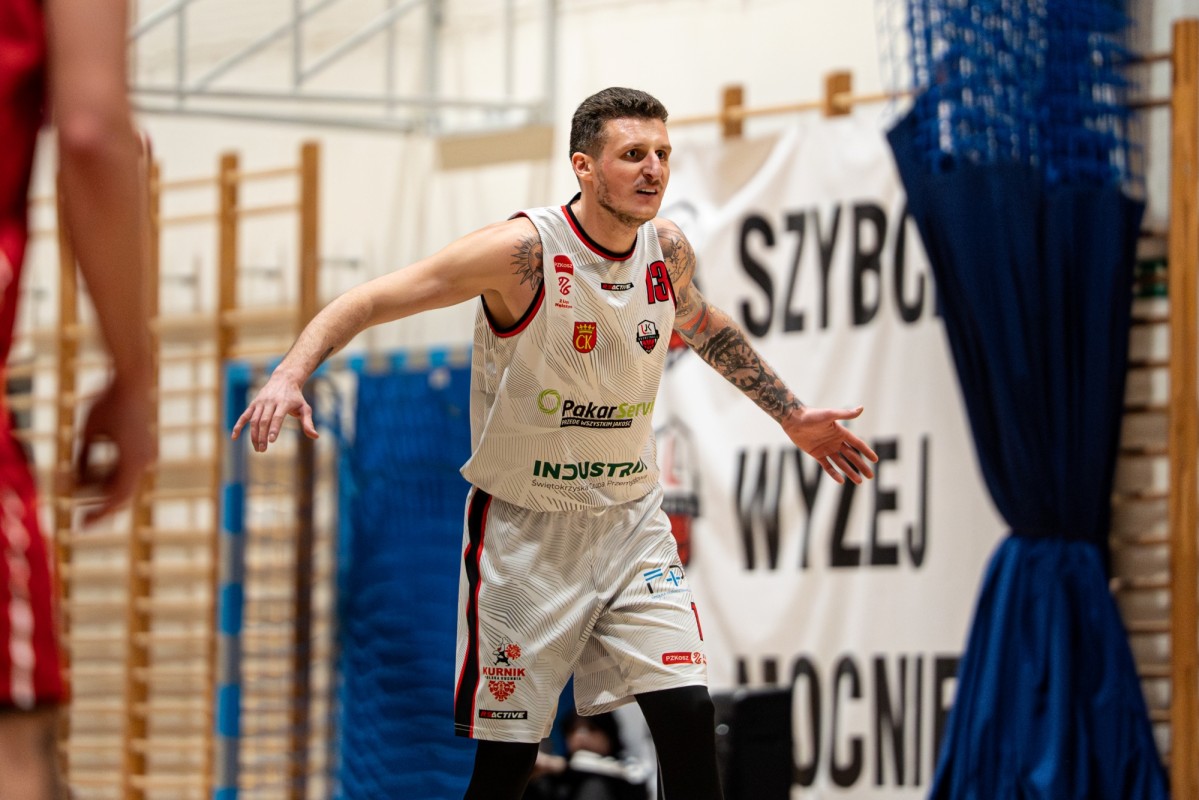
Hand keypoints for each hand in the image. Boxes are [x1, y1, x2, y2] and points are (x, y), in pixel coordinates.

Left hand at [74, 377, 155, 523]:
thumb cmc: (108, 401)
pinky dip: (105, 471)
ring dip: (96, 483)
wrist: (133, 378)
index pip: (117, 499)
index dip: (99, 515)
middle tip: (77, 512)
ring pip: (121, 481)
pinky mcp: (143, 447)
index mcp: (133, 460)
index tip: (81, 525)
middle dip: (95, 500)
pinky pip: (125, 469)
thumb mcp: (87, 432)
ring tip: (69, 475)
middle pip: (119, 493)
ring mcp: (146, 454)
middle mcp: (144, 461)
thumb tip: (71, 483)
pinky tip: (84, 465)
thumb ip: (81, 460)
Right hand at [230, 370, 317, 451]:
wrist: (284, 379)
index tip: (271, 440)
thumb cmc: (296, 397)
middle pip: (264, 420)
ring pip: (254, 420)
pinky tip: (235, 437)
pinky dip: (238, 425)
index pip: (277, 417)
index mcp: (284, 403)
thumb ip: (308, 422)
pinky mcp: (253, 404)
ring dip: (254, 435)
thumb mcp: (305, 408)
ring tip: (257, 448)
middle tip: (262, 450)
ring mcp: (260, 402)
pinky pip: (244, 416)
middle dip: (262, 436)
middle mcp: (270, 402)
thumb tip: (315, 436)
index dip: (273, 428)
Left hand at [783, 406, 877, 483]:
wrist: (793, 420)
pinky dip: (834, 473)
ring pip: (841, 463)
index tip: (875, 460)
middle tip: (870, 476)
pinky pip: (827, 466)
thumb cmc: (811, 415)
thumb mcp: (830, 415)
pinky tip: (841, 481)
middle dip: (861, 466)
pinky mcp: (817, 454)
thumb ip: (845, 414)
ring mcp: (826, 448)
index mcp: (841, 432)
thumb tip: (862, 408)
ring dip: (850, 472)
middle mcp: (835, 441)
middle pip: (852, 456)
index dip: (866, 451)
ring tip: (859, 482)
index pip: (857, 444)